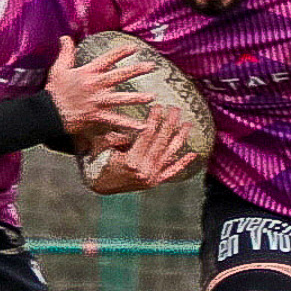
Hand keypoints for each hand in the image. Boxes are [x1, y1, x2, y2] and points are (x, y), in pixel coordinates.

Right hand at [45, 35, 156, 138]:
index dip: (122, 52)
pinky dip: (129, 124)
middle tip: (152, 66)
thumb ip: (66, 52)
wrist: (49, 112)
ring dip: (138, 98)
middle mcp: (96, 85)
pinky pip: (116, 120)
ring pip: (122, 99)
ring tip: (152, 97)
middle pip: (120, 75)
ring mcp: (98, 101)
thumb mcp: (59, 68)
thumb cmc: (54, 90)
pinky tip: (142, 126)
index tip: (134, 48)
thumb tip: (66, 37)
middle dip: (137, 70)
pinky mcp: (97, 115)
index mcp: (88, 72)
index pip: (108, 58)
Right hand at [79, 106, 198, 193]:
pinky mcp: (154, 182)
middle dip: (169, 123)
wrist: (98, 183)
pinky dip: (182, 164)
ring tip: (187, 124)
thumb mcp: (103, 145)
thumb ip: (118, 135)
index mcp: (131, 161)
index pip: (147, 135)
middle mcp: (144, 171)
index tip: (158, 106)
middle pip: (161, 142)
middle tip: (175, 109)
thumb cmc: (98, 160)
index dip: (154, 119)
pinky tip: (192, 154)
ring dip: (180, 139)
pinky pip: (171, 172)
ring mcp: (151, 178)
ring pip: (169, 155)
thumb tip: (136, 125)